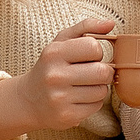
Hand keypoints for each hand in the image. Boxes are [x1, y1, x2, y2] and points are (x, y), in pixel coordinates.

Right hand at [0, 18, 116, 139]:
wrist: (28, 99)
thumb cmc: (51, 66)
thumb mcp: (61, 41)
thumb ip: (86, 27)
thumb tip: (111, 23)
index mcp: (54, 53)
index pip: (94, 47)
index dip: (96, 52)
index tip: (88, 57)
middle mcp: (55, 76)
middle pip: (102, 72)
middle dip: (103, 72)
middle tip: (93, 73)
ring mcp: (59, 98)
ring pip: (102, 91)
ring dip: (98, 88)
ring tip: (84, 86)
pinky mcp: (66, 116)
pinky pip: (96, 106)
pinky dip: (93, 102)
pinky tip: (80, 99)